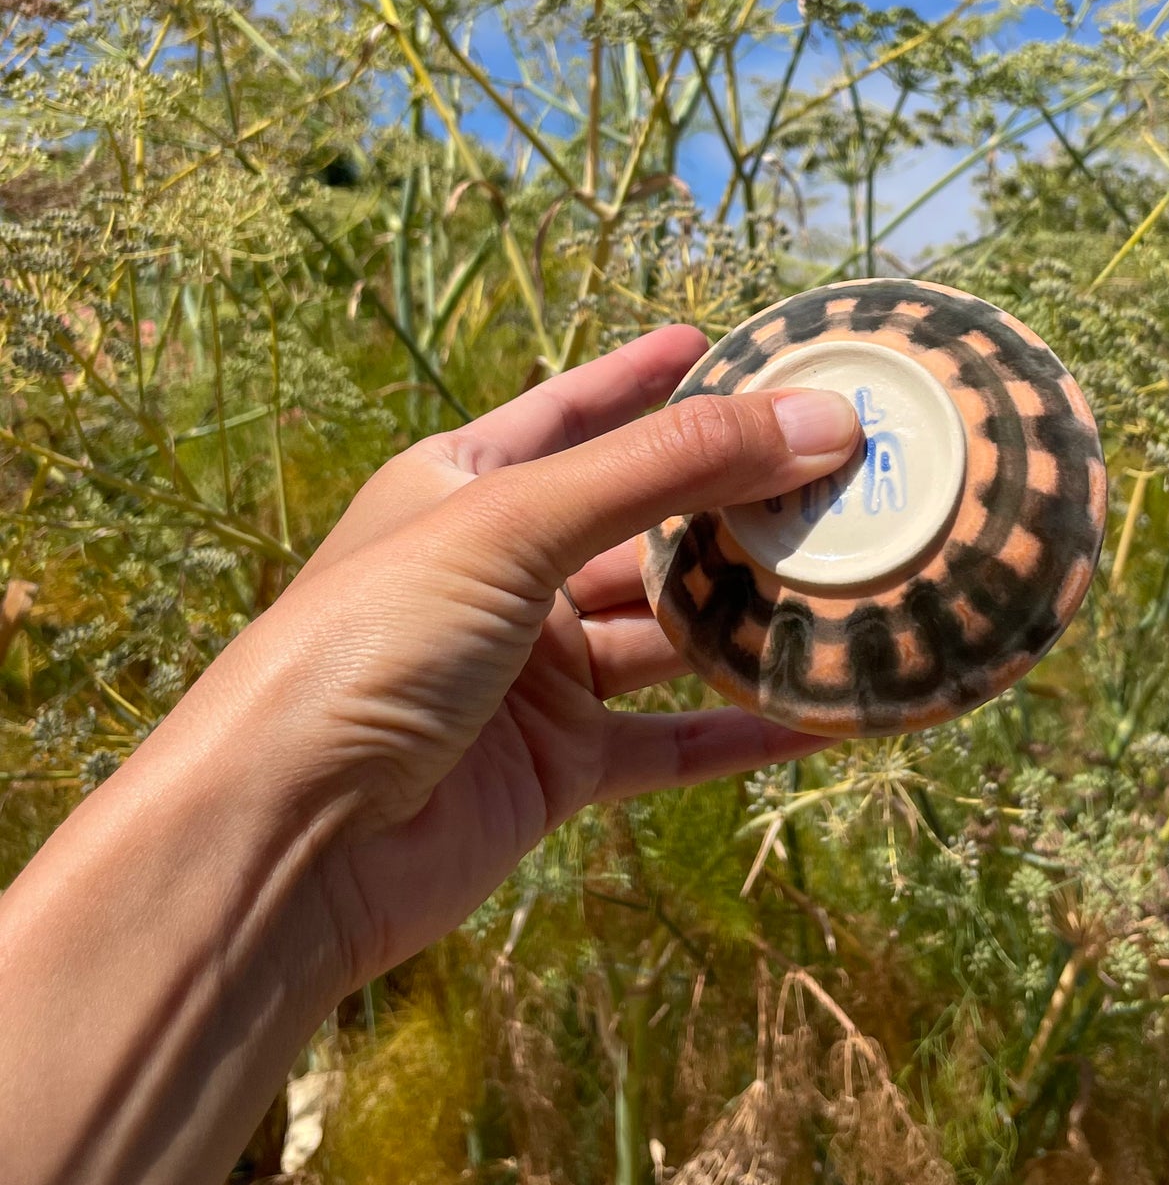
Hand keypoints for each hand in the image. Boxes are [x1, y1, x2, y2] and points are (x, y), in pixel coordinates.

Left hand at [177, 324, 860, 989]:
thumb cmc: (370, 643)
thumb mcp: (514, 525)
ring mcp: (532, 675)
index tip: (728, 345)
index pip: (572, 412)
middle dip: (738, 502)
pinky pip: (674, 740)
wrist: (286, 839)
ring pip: (670, 633)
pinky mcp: (558, 769)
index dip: (647, 378)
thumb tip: (817, 419)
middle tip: (850, 469)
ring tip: (867, 577)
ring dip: (758, 614)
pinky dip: (749, 728)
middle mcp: (503, 573)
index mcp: (463, 487)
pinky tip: (832, 711)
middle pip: (645, 525)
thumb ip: (665, 470)